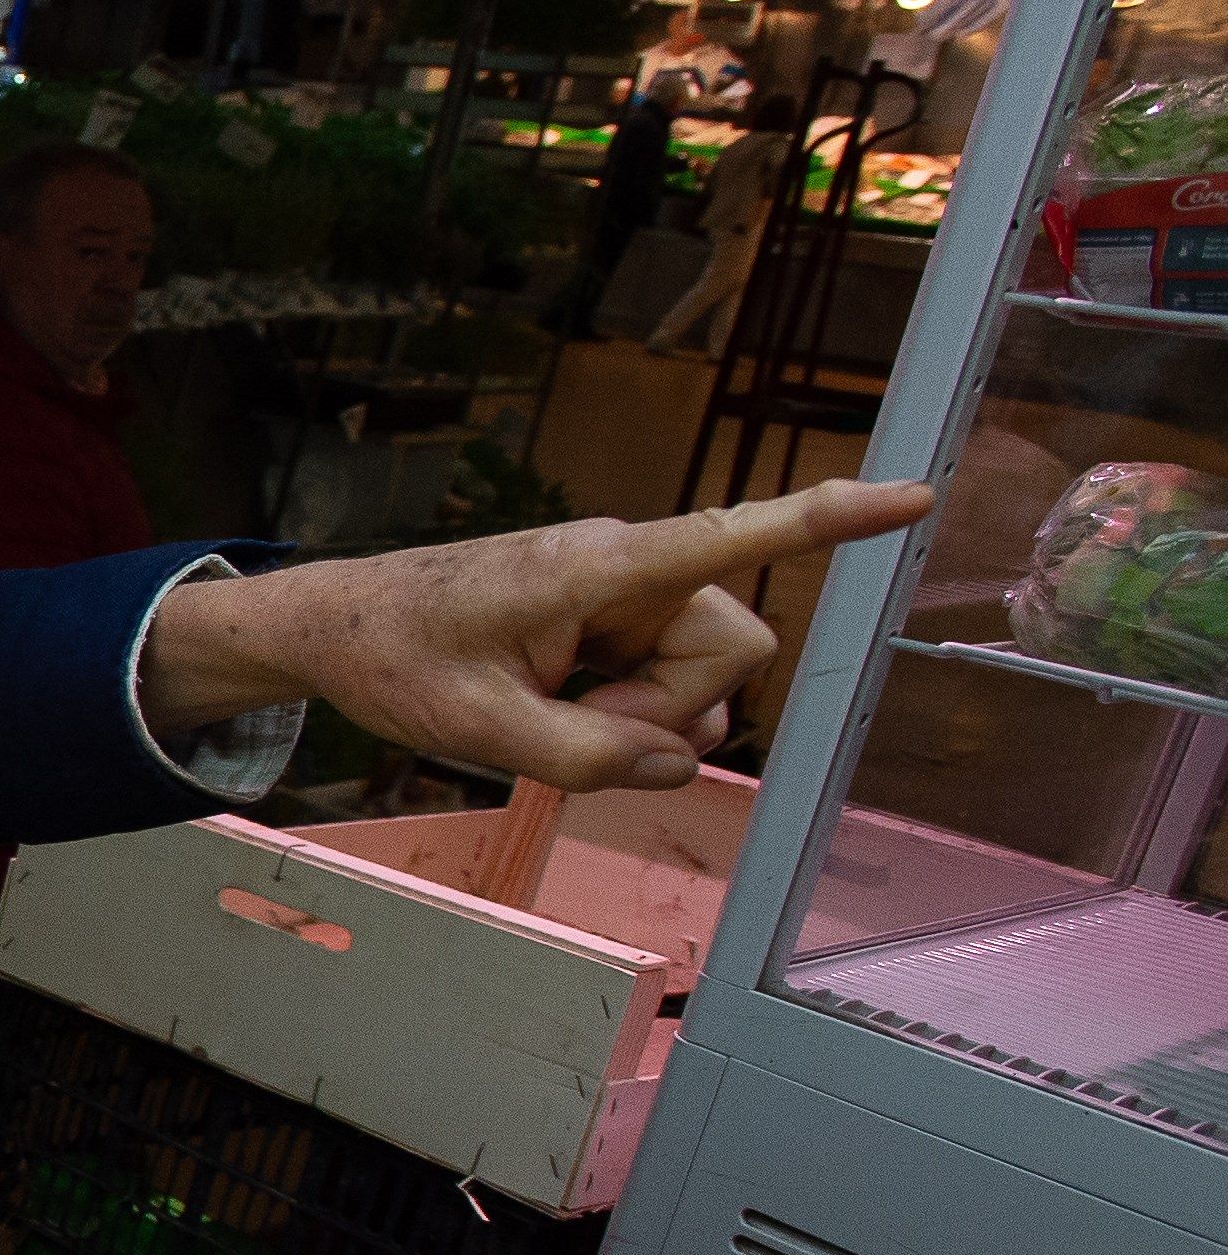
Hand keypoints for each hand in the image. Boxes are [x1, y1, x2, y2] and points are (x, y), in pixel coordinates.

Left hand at [145, 478, 936, 791]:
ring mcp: (621, 596)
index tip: (915, 496)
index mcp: (600, 568)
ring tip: (548, 715)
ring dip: (642, 718)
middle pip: (729, 650)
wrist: (340, 627)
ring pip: (698, 677)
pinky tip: (555, 713)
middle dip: (671, 708)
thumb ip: (592, 757)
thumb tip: (683, 759)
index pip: (734, 536)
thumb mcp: (484, 731)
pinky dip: (623, 715)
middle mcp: (627, 569)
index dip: (830, 522)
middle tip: (573, 727)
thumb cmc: (399, 659)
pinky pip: (659, 683)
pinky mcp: (610, 622)